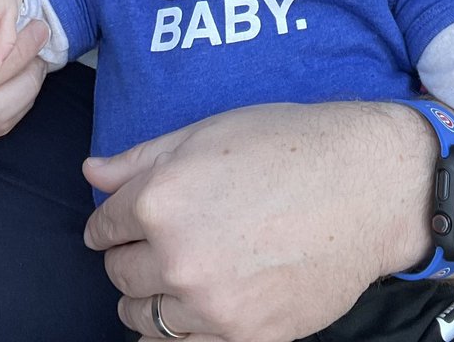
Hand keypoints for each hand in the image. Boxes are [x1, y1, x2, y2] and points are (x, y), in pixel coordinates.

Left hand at [83, 101, 432, 341]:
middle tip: (152, 243)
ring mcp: (211, 305)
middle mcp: (177, 257)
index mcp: (160, 200)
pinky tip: (196, 307)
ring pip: (143, 319)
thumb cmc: (286, 146)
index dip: (110, 222)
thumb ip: (140, 158)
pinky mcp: (246, 337)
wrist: (363, 185)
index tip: (119, 223)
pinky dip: (180, 332)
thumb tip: (91, 173)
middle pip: (119, 275)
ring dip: (148, 299)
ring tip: (173, 276)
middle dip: (128, 257)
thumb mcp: (205, 132)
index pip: (102, 228)